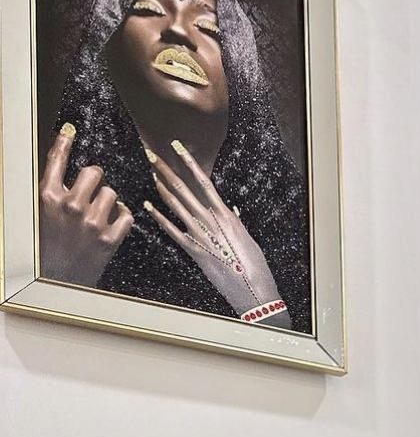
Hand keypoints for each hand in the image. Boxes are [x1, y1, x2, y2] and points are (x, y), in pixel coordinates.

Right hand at [39, 124, 133, 284]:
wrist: (55, 283)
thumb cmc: (46, 247)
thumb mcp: (42, 214)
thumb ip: (54, 191)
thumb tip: (67, 169)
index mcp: (48, 197)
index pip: (57, 160)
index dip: (64, 141)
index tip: (70, 131)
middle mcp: (70, 206)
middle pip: (94, 172)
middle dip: (94, 178)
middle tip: (91, 189)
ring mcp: (91, 223)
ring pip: (112, 193)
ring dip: (108, 200)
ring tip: (100, 211)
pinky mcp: (109, 239)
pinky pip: (126, 215)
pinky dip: (122, 216)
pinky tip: (114, 220)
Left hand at [145, 140, 285, 322]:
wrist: (254, 290)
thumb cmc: (255, 266)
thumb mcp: (247, 239)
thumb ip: (236, 223)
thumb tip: (232, 211)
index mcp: (225, 214)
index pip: (203, 181)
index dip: (188, 162)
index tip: (176, 147)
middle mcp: (211, 220)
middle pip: (184, 188)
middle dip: (166, 170)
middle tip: (150, 153)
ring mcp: (200, 235)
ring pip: (176, 204)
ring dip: (161, 187)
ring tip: (149, 172)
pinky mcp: (193, 251)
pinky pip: (172, 230)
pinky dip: (159, 217)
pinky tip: (147, 206)